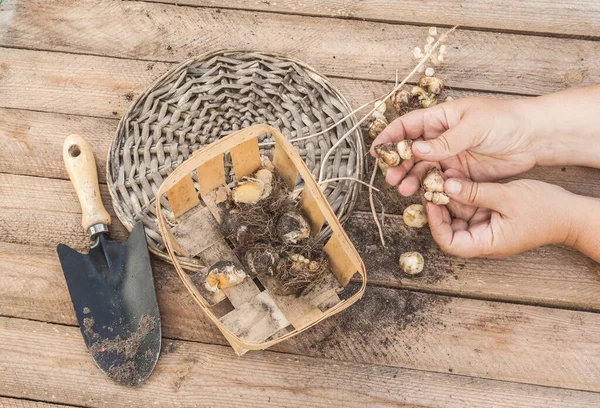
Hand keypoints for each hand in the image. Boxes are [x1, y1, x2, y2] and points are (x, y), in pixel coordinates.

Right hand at [371, 97, 537, 195]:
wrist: (533, 137)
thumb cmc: (505, 121)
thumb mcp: (474, 127)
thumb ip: (445, 141)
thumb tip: (417, 149)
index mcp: (441, 118)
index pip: (408, 126)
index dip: (391, 137)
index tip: (378, 151)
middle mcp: (441, 137)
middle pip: (411, 151)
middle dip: (398, 164)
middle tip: (391, 178)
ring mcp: (450, 156)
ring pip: (423, 169)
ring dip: (411, 179)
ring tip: (404, 191)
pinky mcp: (461, 173)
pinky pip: (439, 181)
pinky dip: (430, 188)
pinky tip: (425, 195)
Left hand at [426, 176, 579, 257]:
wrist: (570, 213)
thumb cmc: (544, 210)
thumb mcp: (507, 197)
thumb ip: (475, 193)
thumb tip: (446, 187)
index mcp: (486, 244)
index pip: (449, 243)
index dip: (435, 224)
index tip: (430, 202)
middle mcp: (482, 239)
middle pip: (449, 228)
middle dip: (439, 207)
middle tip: (429, 185)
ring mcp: (485, 228)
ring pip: (458, 215)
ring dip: (449, 196)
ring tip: (439, 175)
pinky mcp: (489, 216)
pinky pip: (469, 207)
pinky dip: (462, 194)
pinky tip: (454, 177)